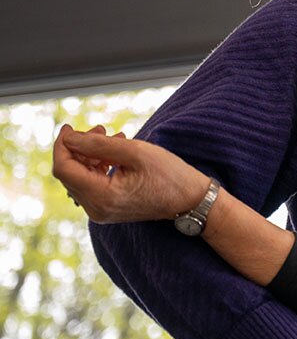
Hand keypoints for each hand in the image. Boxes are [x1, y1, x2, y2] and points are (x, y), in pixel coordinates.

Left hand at [52, 124, 211, 222]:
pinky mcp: (108, 208)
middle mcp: (96, 209)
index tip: (70, 128)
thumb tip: (69, 138)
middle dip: (79, 148)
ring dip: (90, 155)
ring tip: (113, 137)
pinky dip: (98, 166)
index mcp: (102, 197)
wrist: (192, 200)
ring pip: (80, 178)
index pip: (64, 169)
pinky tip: (115, 153)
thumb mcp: (135, 152)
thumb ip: (98, 144)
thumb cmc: (170, 175)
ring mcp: (101, 211)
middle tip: (99, 128)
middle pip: (70, 173)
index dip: (62, 146)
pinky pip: (92, 184)